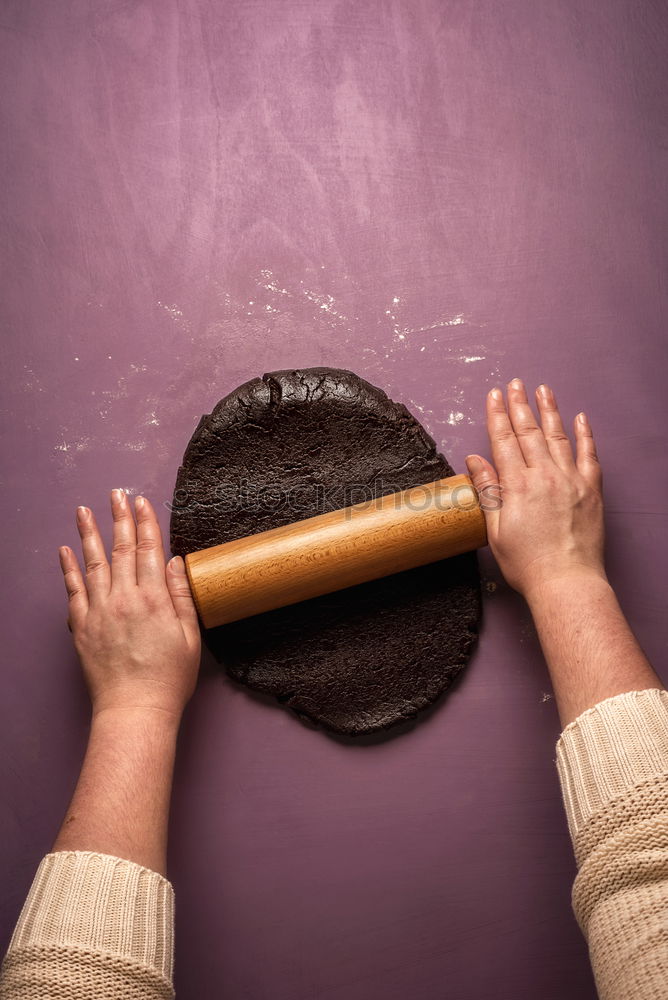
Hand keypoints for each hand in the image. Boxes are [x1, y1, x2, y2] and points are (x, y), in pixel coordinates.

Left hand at [59, 490, 200, 720]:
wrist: (135, 709)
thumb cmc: (168, 678)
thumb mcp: (190, 636)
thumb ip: (181, 596)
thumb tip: (175, 562)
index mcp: (155, 599)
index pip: (149, 550)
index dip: (146, 523)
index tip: (141, 502)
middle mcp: (124, 599)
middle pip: (120, 549)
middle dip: (118, 518)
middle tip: (116, 493)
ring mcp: (100, 612)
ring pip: (93, 563)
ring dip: (89, 534)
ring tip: (84, 511)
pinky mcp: (83, 627)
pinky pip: (73, 590)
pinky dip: (68, 569)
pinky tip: (66, 551)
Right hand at [465, 379, 606, 598]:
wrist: (566, 582)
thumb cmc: (528, 564)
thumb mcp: (496, 530)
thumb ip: (487, 491)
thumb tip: (475, 460)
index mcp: (517, 486)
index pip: (504, 441)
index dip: (497, 415)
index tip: (494, 395)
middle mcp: (545, 477)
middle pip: (529, 432)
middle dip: (520, 405)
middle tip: (515, 384)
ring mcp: (571, 481)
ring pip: (558, 437)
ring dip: (549, 411)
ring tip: (543, 390)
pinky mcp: (591, 491)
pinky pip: (589, 455)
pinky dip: (584, 435)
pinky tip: (580, 418)